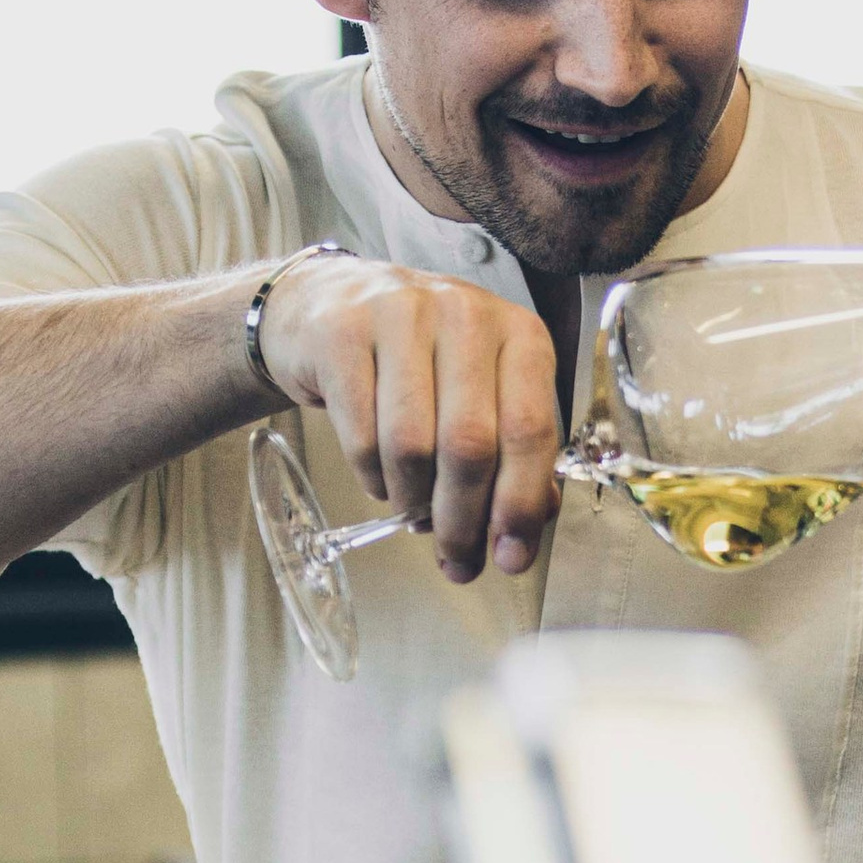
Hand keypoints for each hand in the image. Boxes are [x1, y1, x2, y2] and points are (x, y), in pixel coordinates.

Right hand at [256, 255, 561, 580]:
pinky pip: (360, 435)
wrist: (331, 303)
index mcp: (519, 334)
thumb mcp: (482, 392)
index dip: (520, 505)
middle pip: (469, 445)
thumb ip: (514, 451)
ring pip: (411, 445)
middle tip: (455, 559)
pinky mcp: (342, 335)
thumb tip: (526, 528)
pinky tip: (380, 480)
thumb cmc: (420, 359)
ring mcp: (400, 317)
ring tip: (413, 514)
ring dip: (413, 502)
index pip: (531, 430)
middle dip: (462, 519)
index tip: (510, 558)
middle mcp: (466, 315)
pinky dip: (372, 478)